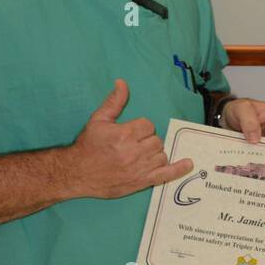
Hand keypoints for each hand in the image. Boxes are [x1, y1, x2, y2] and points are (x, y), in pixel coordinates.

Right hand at [68, 79, 192, 198]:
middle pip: (156, 140)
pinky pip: (165, 175)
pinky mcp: (140, 182)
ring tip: (140, 155)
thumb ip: (114, 102)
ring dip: (154, 153)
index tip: (131, 132)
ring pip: (161, 154)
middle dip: (147, 140)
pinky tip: (188, 164)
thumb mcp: (98, 120)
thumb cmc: (88, 146)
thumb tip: (122, 83)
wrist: (76, 172)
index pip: (148, 125)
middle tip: (132, 145)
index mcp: (124, 134)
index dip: (141, 128)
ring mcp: (138, 168)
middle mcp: (133, 152)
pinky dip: (178, 169)